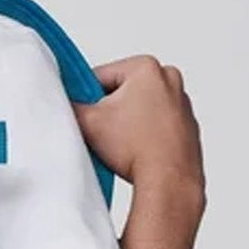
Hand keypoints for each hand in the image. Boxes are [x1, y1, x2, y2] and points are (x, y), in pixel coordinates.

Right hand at [71, 54, 205, 196]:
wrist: (168, 181)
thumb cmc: (139, 149)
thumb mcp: (87, 121)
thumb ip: (68, 105)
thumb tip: (61, 103)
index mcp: (146, 67)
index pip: (100, 75)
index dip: (85, 97)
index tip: (85, 114)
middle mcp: (169, 79)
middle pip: (120, 91)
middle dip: (108, 111)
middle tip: (103, 132)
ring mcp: (182, 103)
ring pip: (138, 109)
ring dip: (125, 124)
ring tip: (121, 144)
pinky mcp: (187, 126)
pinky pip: (155, 125)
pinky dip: (144, 135)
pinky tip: (136, 151)